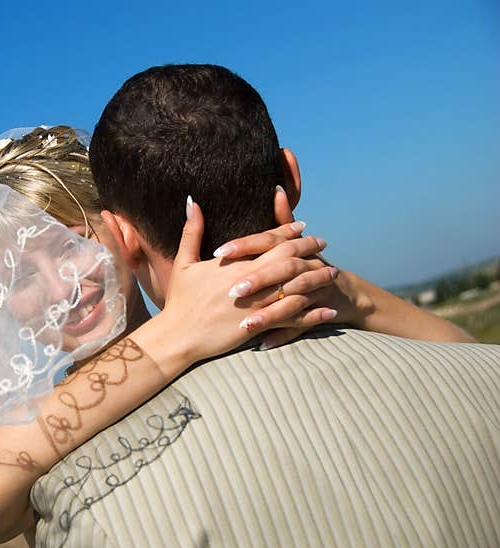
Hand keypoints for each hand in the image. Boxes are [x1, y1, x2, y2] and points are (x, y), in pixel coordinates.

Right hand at [153, 196, 338, 370]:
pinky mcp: (260, 325)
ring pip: (297, 288)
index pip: (269, 241)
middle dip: (310, 249)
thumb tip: (193, 201)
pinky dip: (313, 315)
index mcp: (236, 264)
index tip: (302, 225)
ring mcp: (258, 304)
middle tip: (323, 244)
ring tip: (333, 274)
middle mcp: (251, 281)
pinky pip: (294, 319)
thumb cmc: (180, 301)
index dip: (288, 231)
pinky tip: (329, 312)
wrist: (179, 336)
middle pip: (290, 259)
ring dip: (318, 280)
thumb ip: (192, 232)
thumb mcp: (183, 263)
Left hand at [221, 186, 364, 348]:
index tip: (218, 252)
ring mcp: (315, 292)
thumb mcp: (295, 244)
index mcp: (293, 249)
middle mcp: (306, 267)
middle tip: (231, 292)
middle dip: (258, 280)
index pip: (268, 242)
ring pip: (292, 303)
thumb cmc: (308, 266)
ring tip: (244, 324)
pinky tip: (261, 345)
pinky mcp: (318, 315)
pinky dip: (282, 335)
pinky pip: (301, 327)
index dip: (245, 245)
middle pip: (282, 271)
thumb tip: (276, 188)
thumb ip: (281, 222)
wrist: (344, 294)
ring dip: (269, 314)